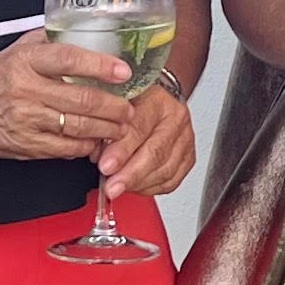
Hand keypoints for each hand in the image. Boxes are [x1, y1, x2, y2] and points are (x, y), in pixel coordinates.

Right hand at [0, 33, 136, 161]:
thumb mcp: (16, 50)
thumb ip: (49, 41)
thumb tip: (85, 30)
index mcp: (26, 60)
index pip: (70, 59)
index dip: (101, 65)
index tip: (123, 70)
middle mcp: (26, 89)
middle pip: (81, 99)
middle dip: (114, 106)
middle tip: (129, 107)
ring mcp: (26, 119)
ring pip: (78, 126)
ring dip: (106, 129)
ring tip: (121, 125)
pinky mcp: (27, 144)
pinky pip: (66, 148)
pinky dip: (86, 146)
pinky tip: (97, 141)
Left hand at [95, 80, 196, 199]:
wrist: (160, 97)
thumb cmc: (137, 98)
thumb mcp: (118, 101)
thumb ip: (107, 125)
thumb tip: (96, 154)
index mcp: (157, 99)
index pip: (139, 128)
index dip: (122, 151)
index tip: (106, 167)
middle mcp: (176, 118)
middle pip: (155, 152)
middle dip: (130, 174)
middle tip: (112, 187)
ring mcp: (185, 139)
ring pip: (165, 170)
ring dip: (139, 184)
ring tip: (119, 188)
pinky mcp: (188, 157)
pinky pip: (171, 180)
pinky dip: (151, 188)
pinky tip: (135, 187)